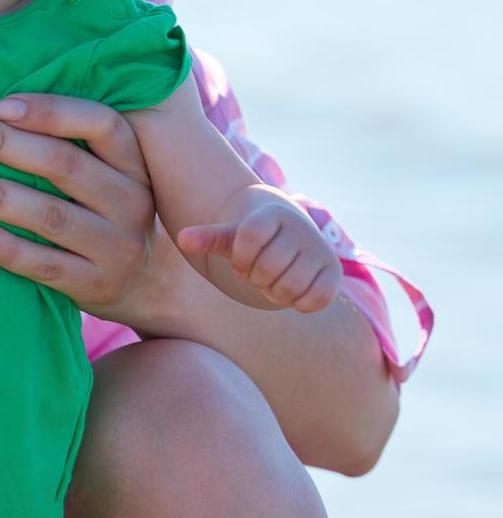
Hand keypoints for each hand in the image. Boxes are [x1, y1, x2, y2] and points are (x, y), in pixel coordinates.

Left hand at [0, 93, 161, 317]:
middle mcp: (131, 201)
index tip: (0, 105)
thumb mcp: (111, 176)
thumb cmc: (108, 214)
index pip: (101, 123)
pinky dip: (5, 248)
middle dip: (4, 144)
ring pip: (51, 215)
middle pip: (65, 165)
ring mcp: (116, 247)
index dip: (50, 111)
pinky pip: (44, 265)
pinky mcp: (95, 285)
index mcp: (134, 163)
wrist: (150, 286)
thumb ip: (74, 145)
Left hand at [178, 200, 341, 312]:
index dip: (240, 259)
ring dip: (274, 292)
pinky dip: (299, 303)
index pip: (248, 240)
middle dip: (255, 278)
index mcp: (273, 214)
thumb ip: (209, 238)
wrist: (292, 239)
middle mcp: (301, 229)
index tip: (242, 259)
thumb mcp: (232, 237)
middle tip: (259, 272)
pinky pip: (314, 300)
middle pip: (267, 268)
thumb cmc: (255, 241)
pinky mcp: (334, 274)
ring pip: (289, 287)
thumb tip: (182, 238)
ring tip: (273, 281)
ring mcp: (321, 251)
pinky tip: (293, 291)